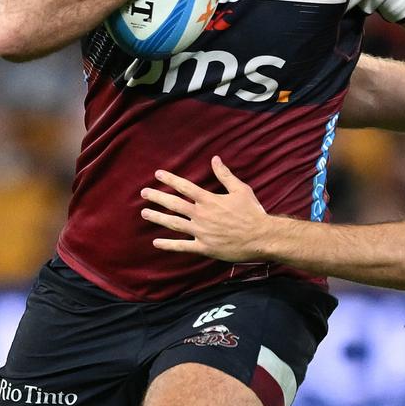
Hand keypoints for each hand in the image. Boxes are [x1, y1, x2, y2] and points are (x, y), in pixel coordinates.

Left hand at [141, 157, 273, 261]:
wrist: (260, 237)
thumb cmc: (252, 212)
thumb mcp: (241, 189)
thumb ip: (225, 175)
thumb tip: (215, 159)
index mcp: (209, 200)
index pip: (185, 187)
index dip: (170, 179)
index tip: (158, 174)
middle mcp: (201, 215)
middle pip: (174, 204)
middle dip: (157, 197)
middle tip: (144, 193)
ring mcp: (201, 232)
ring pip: (174, 224)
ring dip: (158, 218)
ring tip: (145, 213)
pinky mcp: (204, 247)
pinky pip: (182, 246)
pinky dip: (168, 245)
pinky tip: (156, 242)